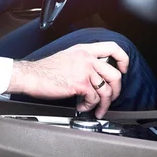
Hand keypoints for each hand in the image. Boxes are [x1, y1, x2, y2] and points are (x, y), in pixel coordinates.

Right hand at [6, 42, 128, 118]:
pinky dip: (90, 106)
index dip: (123, 59)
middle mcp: (87, 58)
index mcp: (85, 50)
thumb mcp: (68, 56)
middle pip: (115, 74)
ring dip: (103, 103)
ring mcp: (84, 71)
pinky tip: (82, 106)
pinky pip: (94, 99)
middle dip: (115, 90)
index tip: (123, 69)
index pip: (113, 48)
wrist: (32, 75)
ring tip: (97, 108)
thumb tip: (97, 73)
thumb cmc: (46, 69)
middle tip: (111, 97)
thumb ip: (84, 60)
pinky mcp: (80, 84)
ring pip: (106, 90)